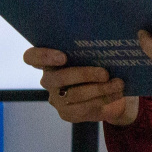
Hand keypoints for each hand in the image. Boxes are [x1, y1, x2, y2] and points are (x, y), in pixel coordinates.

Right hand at [23, 47, 138, 125]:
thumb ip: (93, 48)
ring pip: (73, 94)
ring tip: (118, 83)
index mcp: (50, 59)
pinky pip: (82, 108)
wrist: (113, 91)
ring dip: (99, 89)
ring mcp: (56, 97)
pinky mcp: (66, 113)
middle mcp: (48, 79)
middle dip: (84, 74)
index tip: (63, 57)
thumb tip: (108, 38)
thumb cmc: (102, 64)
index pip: (32, 57)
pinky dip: (103, 99)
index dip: (43, 56)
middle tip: (105, 73)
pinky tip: (117, 93)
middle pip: (57, 78)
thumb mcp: (97, 54)